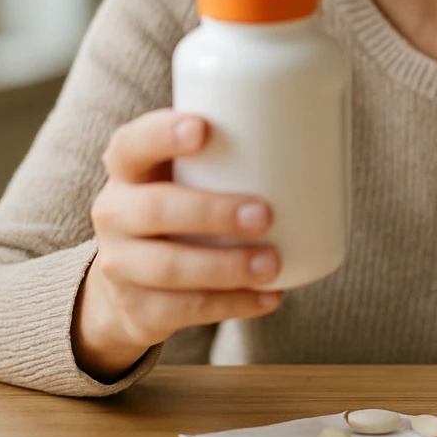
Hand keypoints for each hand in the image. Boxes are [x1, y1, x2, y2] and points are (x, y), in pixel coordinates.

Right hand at [72, 109, 284, 381]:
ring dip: (227, 266)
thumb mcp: (185, 175)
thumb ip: (226, 154)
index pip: (131, 144)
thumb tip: (322, 125)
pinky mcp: (139, 309)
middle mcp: (115, 213)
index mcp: (128, 169)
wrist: (130, 282)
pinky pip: (185, 310)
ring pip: (169, 267)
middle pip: (155, 209)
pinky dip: (234, 304)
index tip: (204, 128)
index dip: (162, 134)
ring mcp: (121, 265)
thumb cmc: (181, 205)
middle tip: (265, 214)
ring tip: (273, 263)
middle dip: (212, 211)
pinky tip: (270, 296)